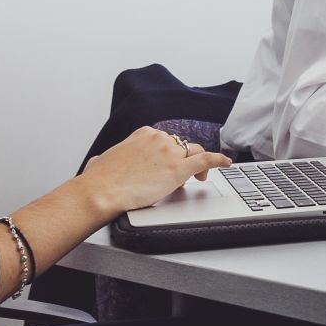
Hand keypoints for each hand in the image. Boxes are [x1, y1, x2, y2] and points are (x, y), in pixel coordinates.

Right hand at [79, 126, 231, 217]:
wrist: (100, 191)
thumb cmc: (99, 180)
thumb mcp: (101, 161)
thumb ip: (105, 158)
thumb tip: (100, 162)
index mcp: (143, 134)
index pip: (167, 141)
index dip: (170, 155)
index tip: (168, 164)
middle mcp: (159, 139)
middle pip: (182, 147)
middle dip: (183, 160)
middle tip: (182, 175)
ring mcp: (170, 152)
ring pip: (194, 153)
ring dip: (198, 165)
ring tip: (200, 177)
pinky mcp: (178, 169)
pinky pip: (207, 160)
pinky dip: (219, 160)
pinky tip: (226, 163)